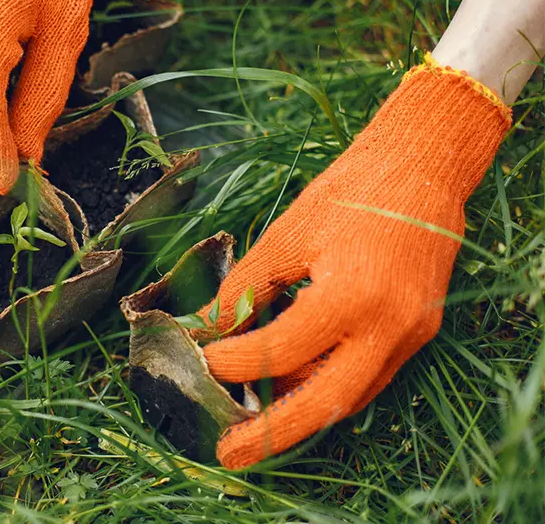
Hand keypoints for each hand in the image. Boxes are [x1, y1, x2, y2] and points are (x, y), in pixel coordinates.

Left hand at [198, 57, 511, 468]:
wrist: (422, 171)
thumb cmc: (350, 193)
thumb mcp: (287, 236)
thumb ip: (247, 288)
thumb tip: (211, 327)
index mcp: (353, 295)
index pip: (282, 349)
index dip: (236, 359)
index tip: (203, 356)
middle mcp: (390, 326)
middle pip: (325, 402)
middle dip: (273, 433)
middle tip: (227, 453)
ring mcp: (410, 334)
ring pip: (350, 396)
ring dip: (299, 411)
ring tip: (251, 423)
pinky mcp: (417, 333)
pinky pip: (367, 376)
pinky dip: (326, 386)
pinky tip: (289, 386)